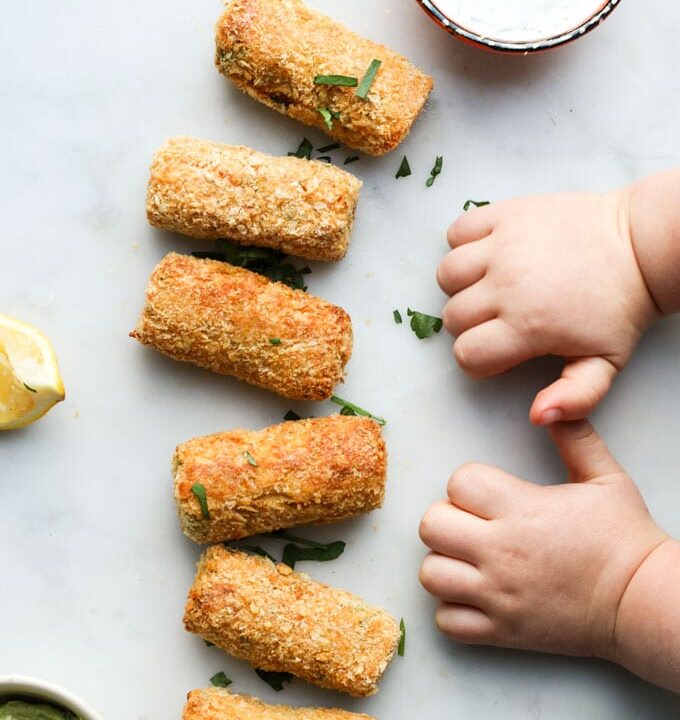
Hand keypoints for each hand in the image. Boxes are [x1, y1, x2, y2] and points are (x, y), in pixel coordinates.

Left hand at [418, 421, 666, 659]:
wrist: (643, 602)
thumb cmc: (624, 538)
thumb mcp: (605, 478)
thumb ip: (574, 438)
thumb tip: (549, 406)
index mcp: (522, 509)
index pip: (458, 482)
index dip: (467, 483)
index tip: (485, 494)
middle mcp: (501, 551)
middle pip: (431, 526)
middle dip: (445, 519)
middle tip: (470, 525)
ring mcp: (498, 595)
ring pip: (431, 574)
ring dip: (443, 564)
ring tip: (468, 560)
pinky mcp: (501, 632)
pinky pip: (447, 622)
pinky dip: (453, 609)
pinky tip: (475, 595)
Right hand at [437, 190, 659, 423]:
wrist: (638, 244)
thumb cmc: (620, 307)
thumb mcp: (606, 364)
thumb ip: (574, 398)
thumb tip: (538, 417)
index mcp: (527, 325)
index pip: (466, 354)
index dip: (478, 359)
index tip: (498, 349)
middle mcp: (507, 285)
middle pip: (452, 317)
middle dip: (469, 324)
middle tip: (498, 317)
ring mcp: (504, 246)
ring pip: (446, 274)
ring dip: (460, 285)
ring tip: (488, 285)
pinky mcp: (506, 214)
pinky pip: (458, 230)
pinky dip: (462, 242)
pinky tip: (486, 253)